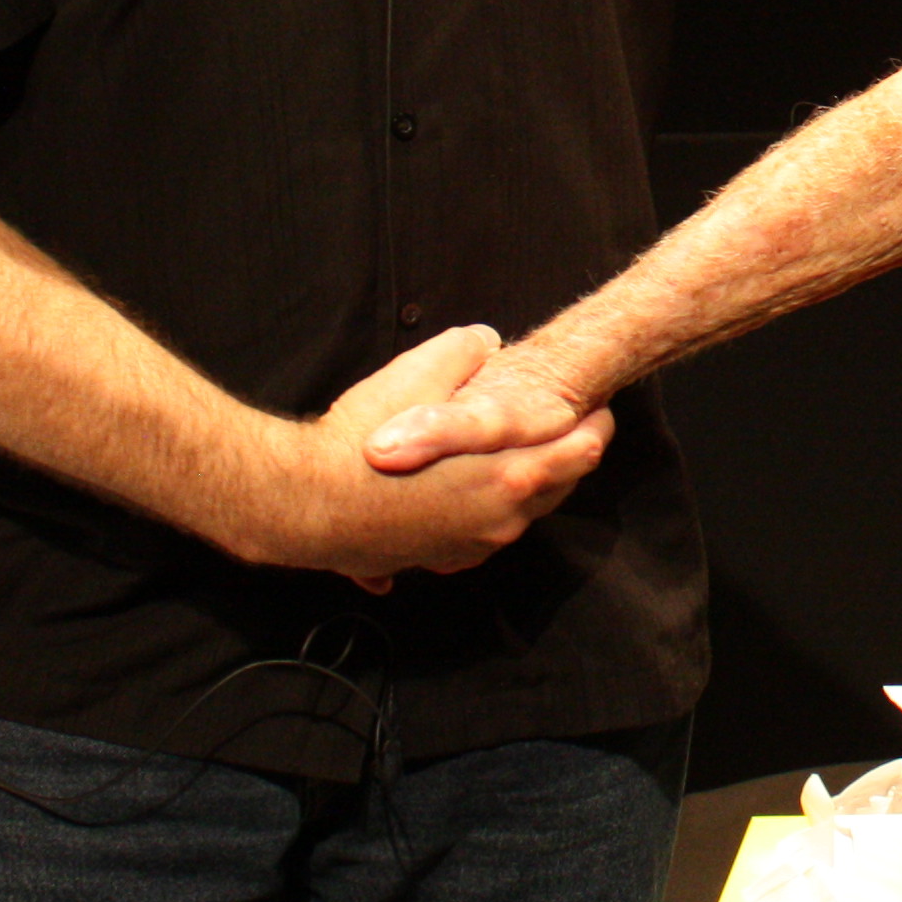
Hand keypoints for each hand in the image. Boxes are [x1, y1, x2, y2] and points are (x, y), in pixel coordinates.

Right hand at [277, 325, 612, 588]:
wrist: (302, 507)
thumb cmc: (361, 444)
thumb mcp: (418, 373)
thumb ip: (465, 350)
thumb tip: (486, 340)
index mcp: (508, 478)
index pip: (581, 453)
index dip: (595, 426)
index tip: (599, 409)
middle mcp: (498, 523)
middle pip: (557, 489)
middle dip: (569, 457)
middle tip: (574, 428)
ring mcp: (468, 549)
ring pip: (519, 516)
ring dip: (527, 486)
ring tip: (521, 455)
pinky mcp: (437, 561)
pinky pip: (478, 535)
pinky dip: (485, 512)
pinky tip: (467, 493)